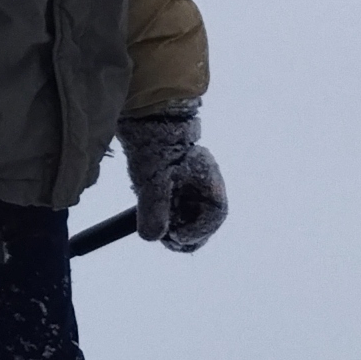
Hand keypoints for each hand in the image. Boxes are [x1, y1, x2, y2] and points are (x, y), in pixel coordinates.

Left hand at [118, 102, 226, 252]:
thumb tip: (152, 236)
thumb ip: (154, 208)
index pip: (215, 215)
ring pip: (189, 218)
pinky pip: (178, 211)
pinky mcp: (178, 188)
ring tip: (155, 225)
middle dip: (185, 234)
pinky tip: (152, 213)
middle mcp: (205, 186)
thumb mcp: (153, 179)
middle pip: (203, 222)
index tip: (175, 236)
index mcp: (209, 180)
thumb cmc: (156, 146)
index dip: (198, 232)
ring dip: (175, 227)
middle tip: (164, 237)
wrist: (145, 122)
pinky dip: (167, 218)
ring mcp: (192, 188)